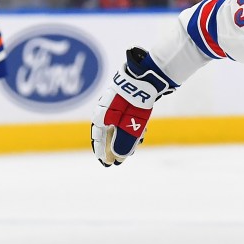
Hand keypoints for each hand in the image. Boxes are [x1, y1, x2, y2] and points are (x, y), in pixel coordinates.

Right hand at [91, 47, 174, 165]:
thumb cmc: (134, 102)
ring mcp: (115, 105)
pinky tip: (140, 134)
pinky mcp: (125, 101)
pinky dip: (130, 128)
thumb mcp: (130, 126)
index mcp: (101, 117)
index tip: (107, 163)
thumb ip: (124, 142)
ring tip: (132, 150)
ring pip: (117, 126)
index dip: (102, 152)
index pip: (98, 138)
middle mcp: (105, 111)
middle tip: (119, 160)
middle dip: (114, 148)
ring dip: (124, 139)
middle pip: (108, 133)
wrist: (145, 79)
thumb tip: (119, 157)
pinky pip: (124, 118)